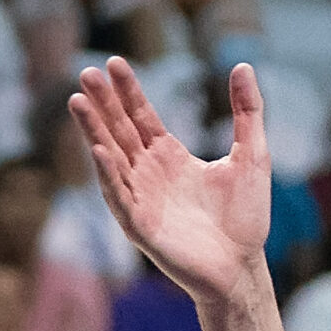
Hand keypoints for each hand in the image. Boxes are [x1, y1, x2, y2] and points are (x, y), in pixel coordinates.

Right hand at [73, 57, 272, 301]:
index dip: (128, 91)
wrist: (243, 267)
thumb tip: (243, 65)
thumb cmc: (246, 217)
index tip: (114, 63)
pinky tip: (99, 150)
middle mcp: (149, 173)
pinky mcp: (140, 225)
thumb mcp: (252, 156)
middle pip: (120, 130)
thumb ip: (247, 112)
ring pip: (112, 158)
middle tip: (86, 72)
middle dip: (104, 103)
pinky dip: (109, 174)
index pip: (142, 116)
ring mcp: (141, 198)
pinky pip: (119, 196)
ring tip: (78, 101)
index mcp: (170, 156)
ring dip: (94, 131)